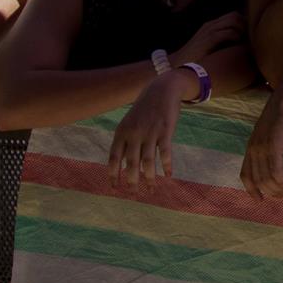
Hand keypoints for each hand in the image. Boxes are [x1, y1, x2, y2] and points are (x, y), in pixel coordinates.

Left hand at [107, 69, 194, 187]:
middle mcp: (134, 134)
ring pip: (148, 161)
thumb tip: (122, 165)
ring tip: (151, 189)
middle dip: (132, 181)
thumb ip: (125, 142)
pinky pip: (165, 153)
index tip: (115, 188)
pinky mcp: (165, 131)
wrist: (161, 89)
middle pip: (131, 163)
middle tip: (134, 193)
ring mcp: (150, 132)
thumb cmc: (144, 110)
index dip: (113, 174)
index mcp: (121, 133)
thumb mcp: (129, 123)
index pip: (114, 158)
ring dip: (149, 178)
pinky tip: (168, 175)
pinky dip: (166, 165)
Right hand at [168, 10, 243, 67]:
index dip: (243, 23)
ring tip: (244, 41)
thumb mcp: (209, 46)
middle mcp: (211, 25)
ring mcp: (209, 31)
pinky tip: (237, 46)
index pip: (232, 16)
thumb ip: (221, 42)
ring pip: (233, 20)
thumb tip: (241, 45)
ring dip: (242, 29)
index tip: (249, 34)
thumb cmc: (195, 58)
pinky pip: (228, 32)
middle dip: (245, 24)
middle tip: (249, 38)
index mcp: (211, 26)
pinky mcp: (209, 39)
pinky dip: (236, 37)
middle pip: (235, 15)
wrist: (177, 64)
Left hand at [240, 80, 282, 199]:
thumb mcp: (272, 133)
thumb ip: (270, 146)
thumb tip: (275, 160)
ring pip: (266, 179)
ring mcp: (262, 148)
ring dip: (279, 190)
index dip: (251, 190)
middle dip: (271, 192)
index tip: (260, 200)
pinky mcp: (273, 147)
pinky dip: (282, 183)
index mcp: (251, 147)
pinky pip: (275, 172)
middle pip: (258, 180)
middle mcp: (253, 149)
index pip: (245, 174)